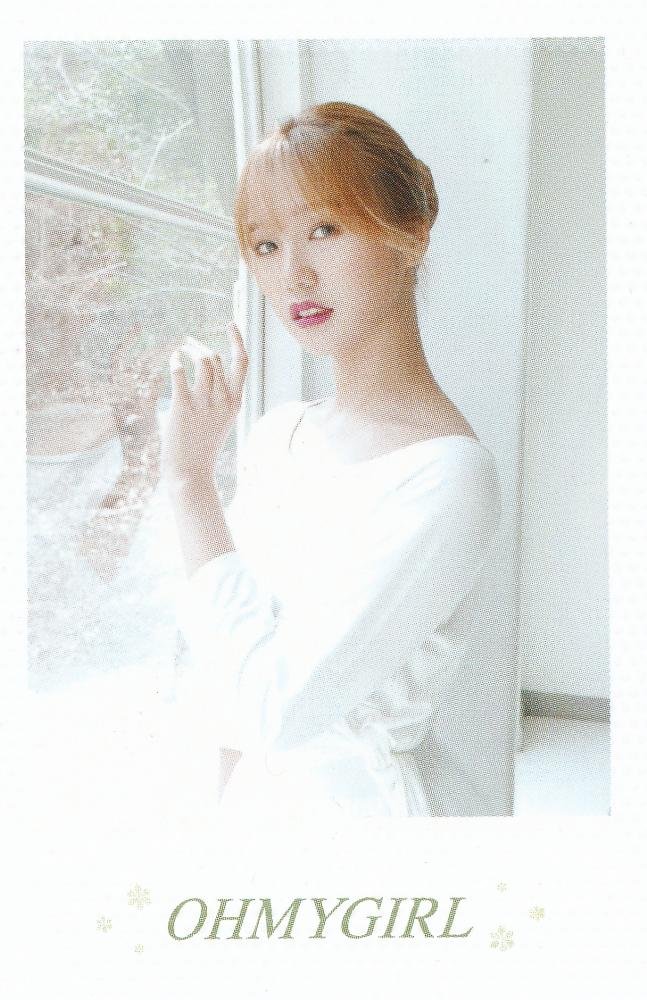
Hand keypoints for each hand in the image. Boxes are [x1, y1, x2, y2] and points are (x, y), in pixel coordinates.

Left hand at [161, 323, 248, 487]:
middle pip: (216, 358)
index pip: (241, 363)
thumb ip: (220, 399)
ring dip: (189, 349)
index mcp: (234, 403)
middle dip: (201, 345)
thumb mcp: (220, 422)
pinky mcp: (183, 407)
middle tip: (189, 343)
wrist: (191, 472)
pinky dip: (176, 361)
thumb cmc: (203, 448)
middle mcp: (222, 400)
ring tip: (180, 350)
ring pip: (202, 361)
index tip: (230, 323)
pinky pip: (180, 373)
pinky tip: (173, 359)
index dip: (237, 340)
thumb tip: (209, 372)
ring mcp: (204, 403)